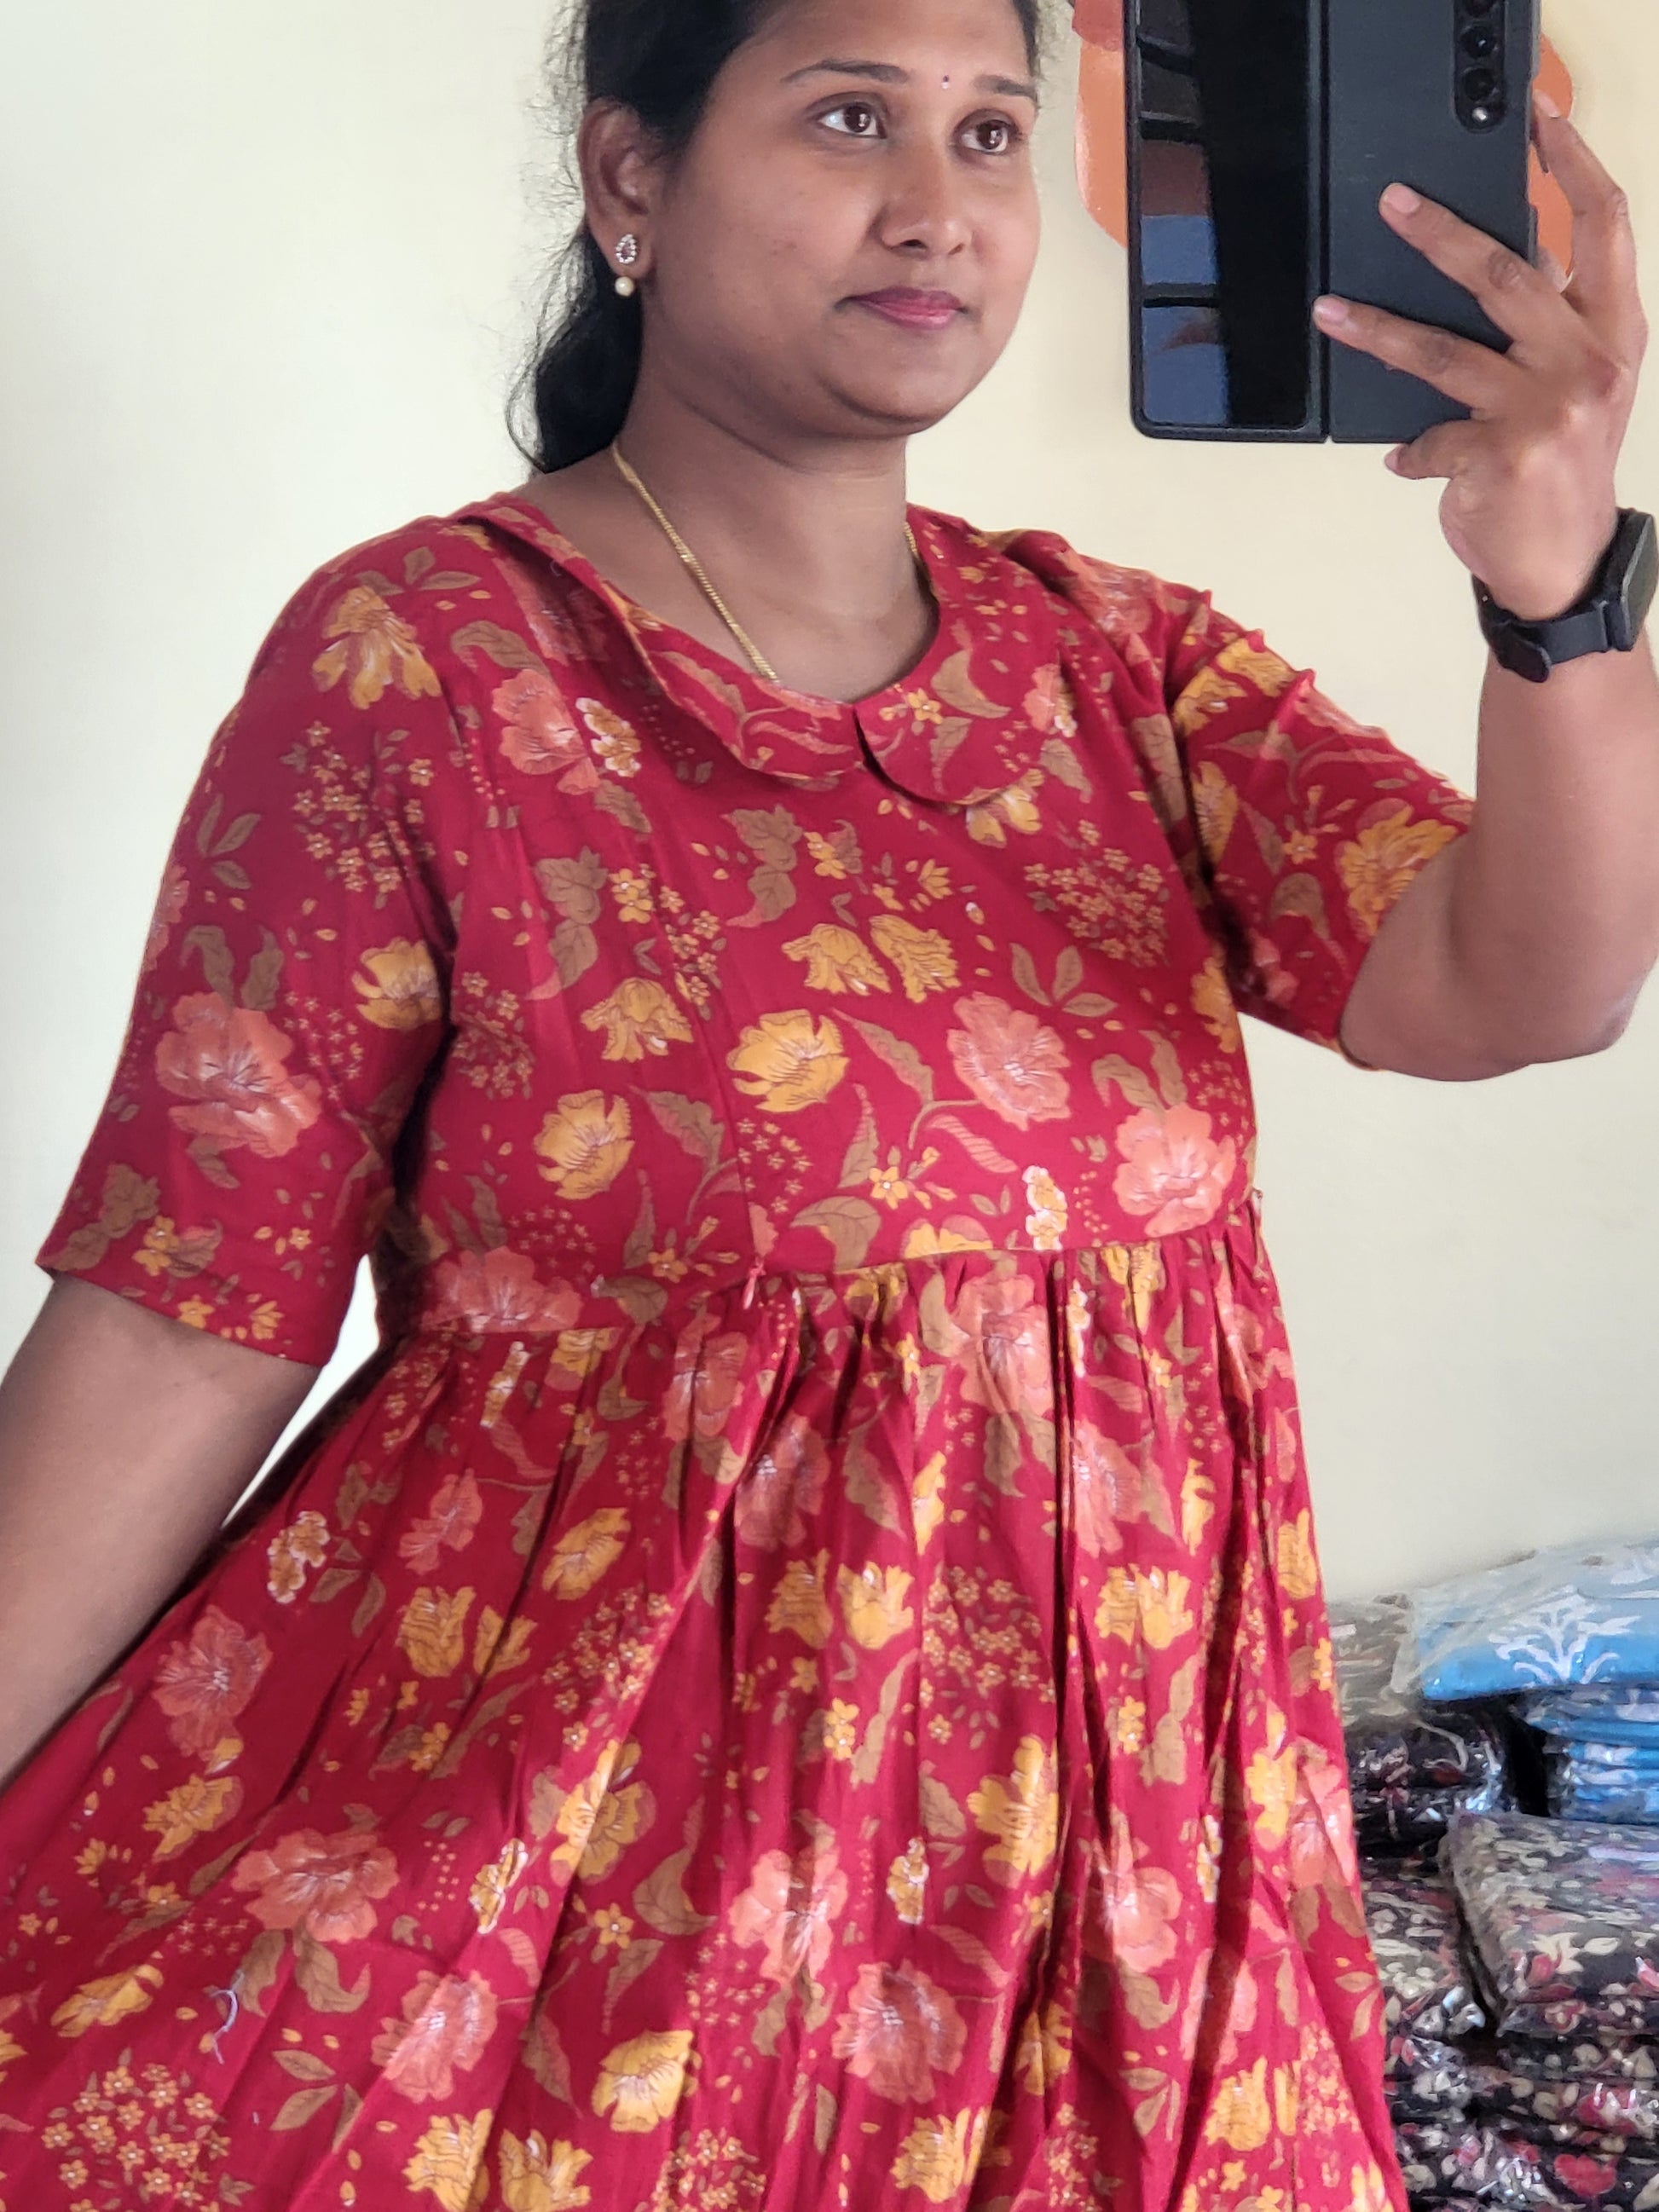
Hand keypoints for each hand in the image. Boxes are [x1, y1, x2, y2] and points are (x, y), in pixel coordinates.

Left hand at [1312, 93, 1647, 620]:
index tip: (1537, 116)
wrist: (1564, 566)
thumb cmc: (1565, 472)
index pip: (1605, 223)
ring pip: (1442, 349)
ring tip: (1330, 309)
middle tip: (1391, 203)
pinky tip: (1404, 459)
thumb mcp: (1582, 388)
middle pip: (1505, 272)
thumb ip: (1550, 328)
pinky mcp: (1500, 455)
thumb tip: (1500, 264)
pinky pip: (1429, 435)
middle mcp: (1588, 361)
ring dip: (1377, 328)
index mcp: (1617, 330)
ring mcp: (1545, 408)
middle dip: (1439, 234)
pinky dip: (1411, 450)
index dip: (1570, 161)